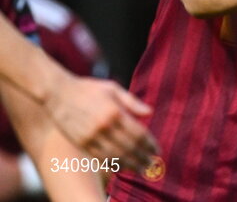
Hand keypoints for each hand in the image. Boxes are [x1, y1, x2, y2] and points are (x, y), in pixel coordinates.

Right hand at [43, 76, 158, 171]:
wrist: (58, 93)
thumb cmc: (88, 89)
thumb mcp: (113, 88)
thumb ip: (132, 102)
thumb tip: (150, 113)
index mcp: (114, 112)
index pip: (138, 133)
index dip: (149, 144)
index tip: (157, 150)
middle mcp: (103, 127)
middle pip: (128, 147)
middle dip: (142, 157)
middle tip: (152, 164)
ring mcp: (91, 137)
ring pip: (115, 156)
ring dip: (130, 164)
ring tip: (140, 169)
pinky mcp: (81, 143)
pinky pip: (100, 157)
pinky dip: (113, 164)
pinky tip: (122, 167)